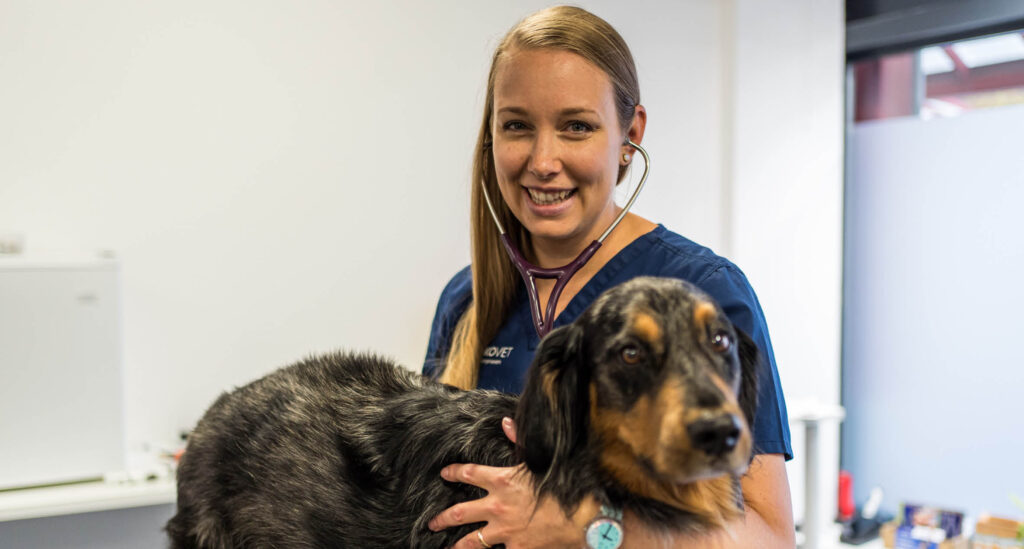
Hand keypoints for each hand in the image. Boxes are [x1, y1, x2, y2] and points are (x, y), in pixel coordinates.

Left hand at [427, 417, 584, 548]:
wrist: (582, 517)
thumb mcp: (539, 460)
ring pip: (473, 541)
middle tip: (433, 522)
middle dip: (443, 518)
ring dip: (458, 546)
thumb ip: (519, 441)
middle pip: (460, 513)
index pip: (470, 474)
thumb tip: (506, 422)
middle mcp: (498, 507)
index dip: (455, 472)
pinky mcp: (517, 548)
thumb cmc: (562, 486)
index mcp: (502, 481)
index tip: (445, 473)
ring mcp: (505, 531)